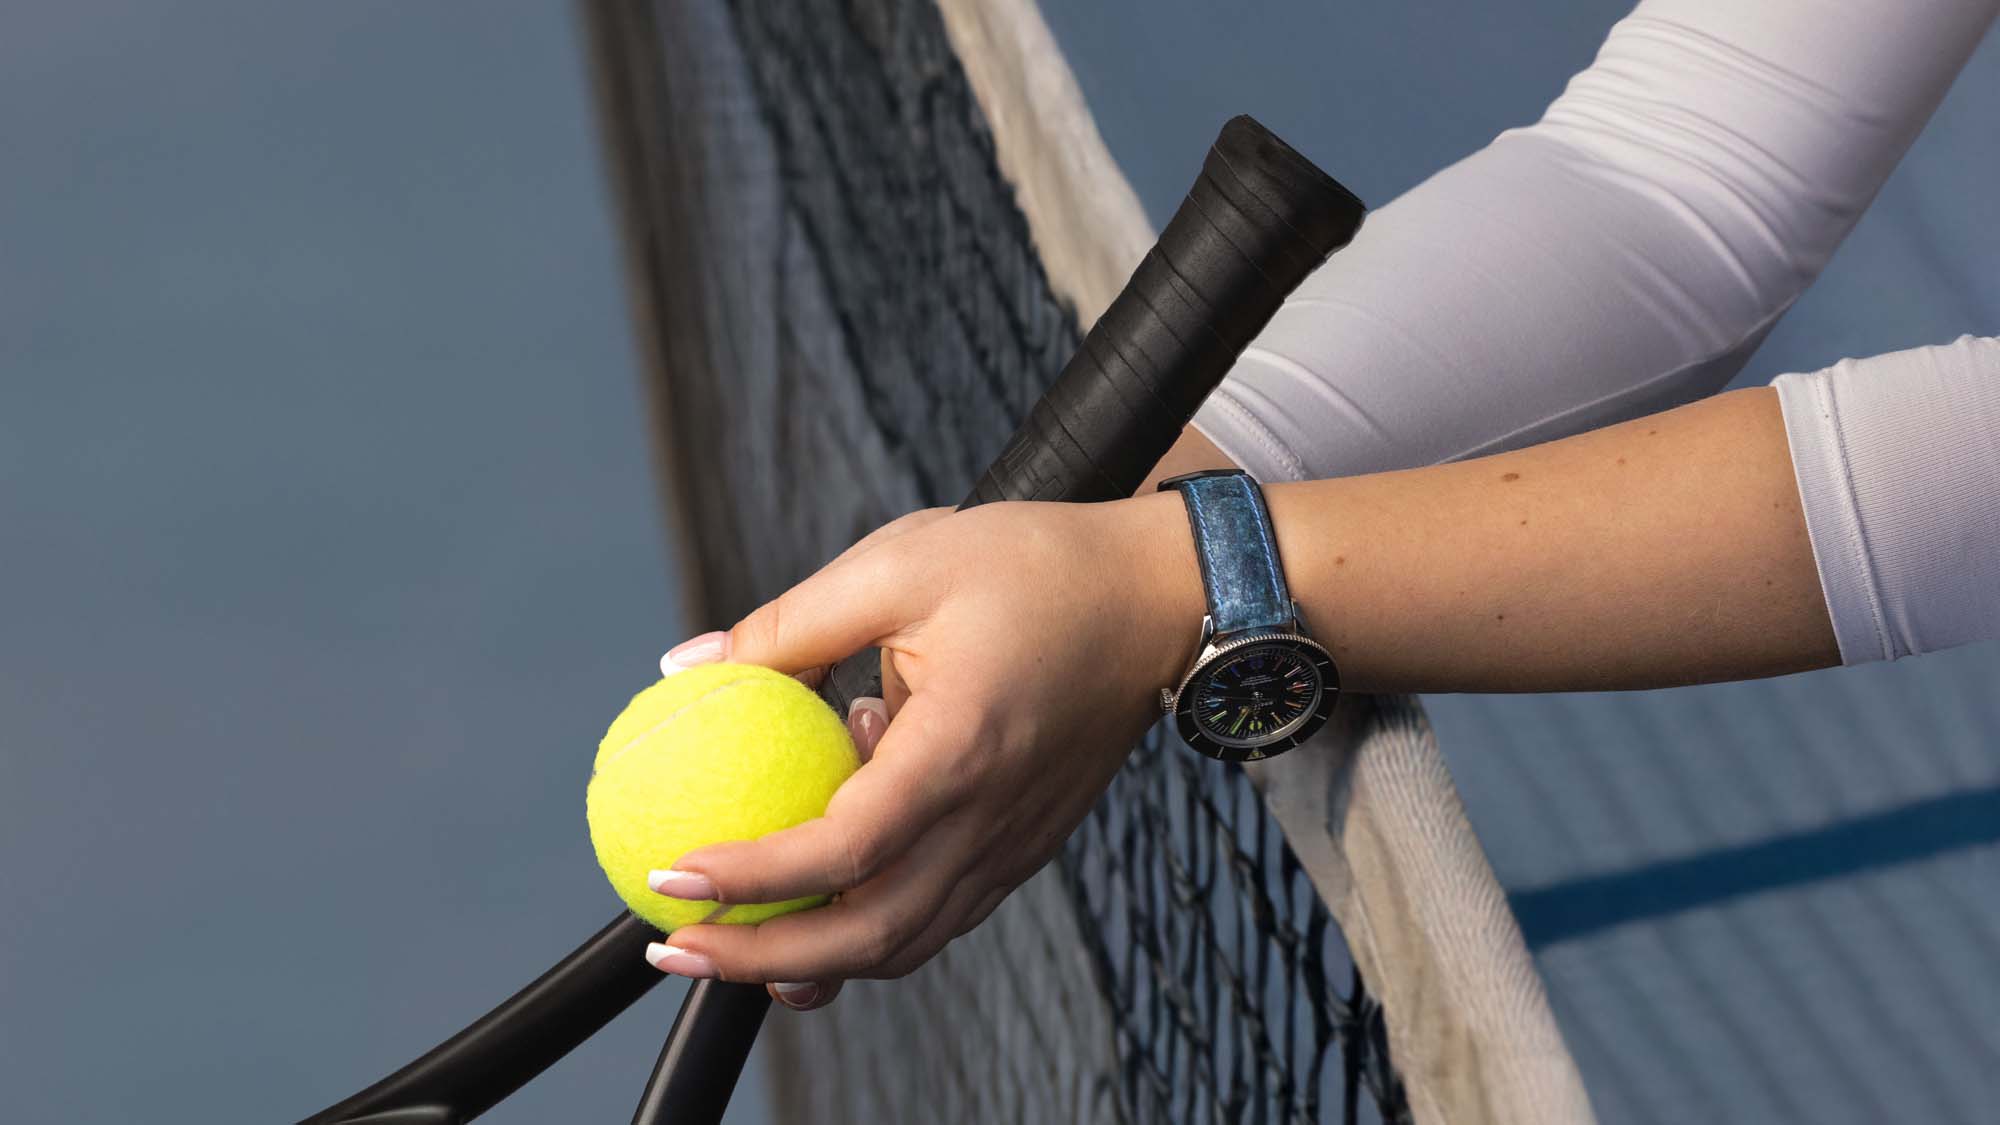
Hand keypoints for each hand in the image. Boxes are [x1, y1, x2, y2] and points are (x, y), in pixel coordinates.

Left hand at [640, 494, 1201, 1006]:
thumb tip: (688, 665)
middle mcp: (992, 818)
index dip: (749, 877)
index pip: (840, 849)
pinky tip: (814, 906)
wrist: (1160, 596)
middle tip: (679, 947)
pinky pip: (938, 916)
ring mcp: (1015, 844)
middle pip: (870, 936)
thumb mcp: (899, 563)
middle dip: (762, 961)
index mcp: (960, 747)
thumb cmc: (1036, 566)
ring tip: (731, 946)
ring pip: (907, 943)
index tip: (670, 871)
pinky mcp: (1024, 846)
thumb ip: (789, 625)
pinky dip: (868, 933)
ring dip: (812, 964)